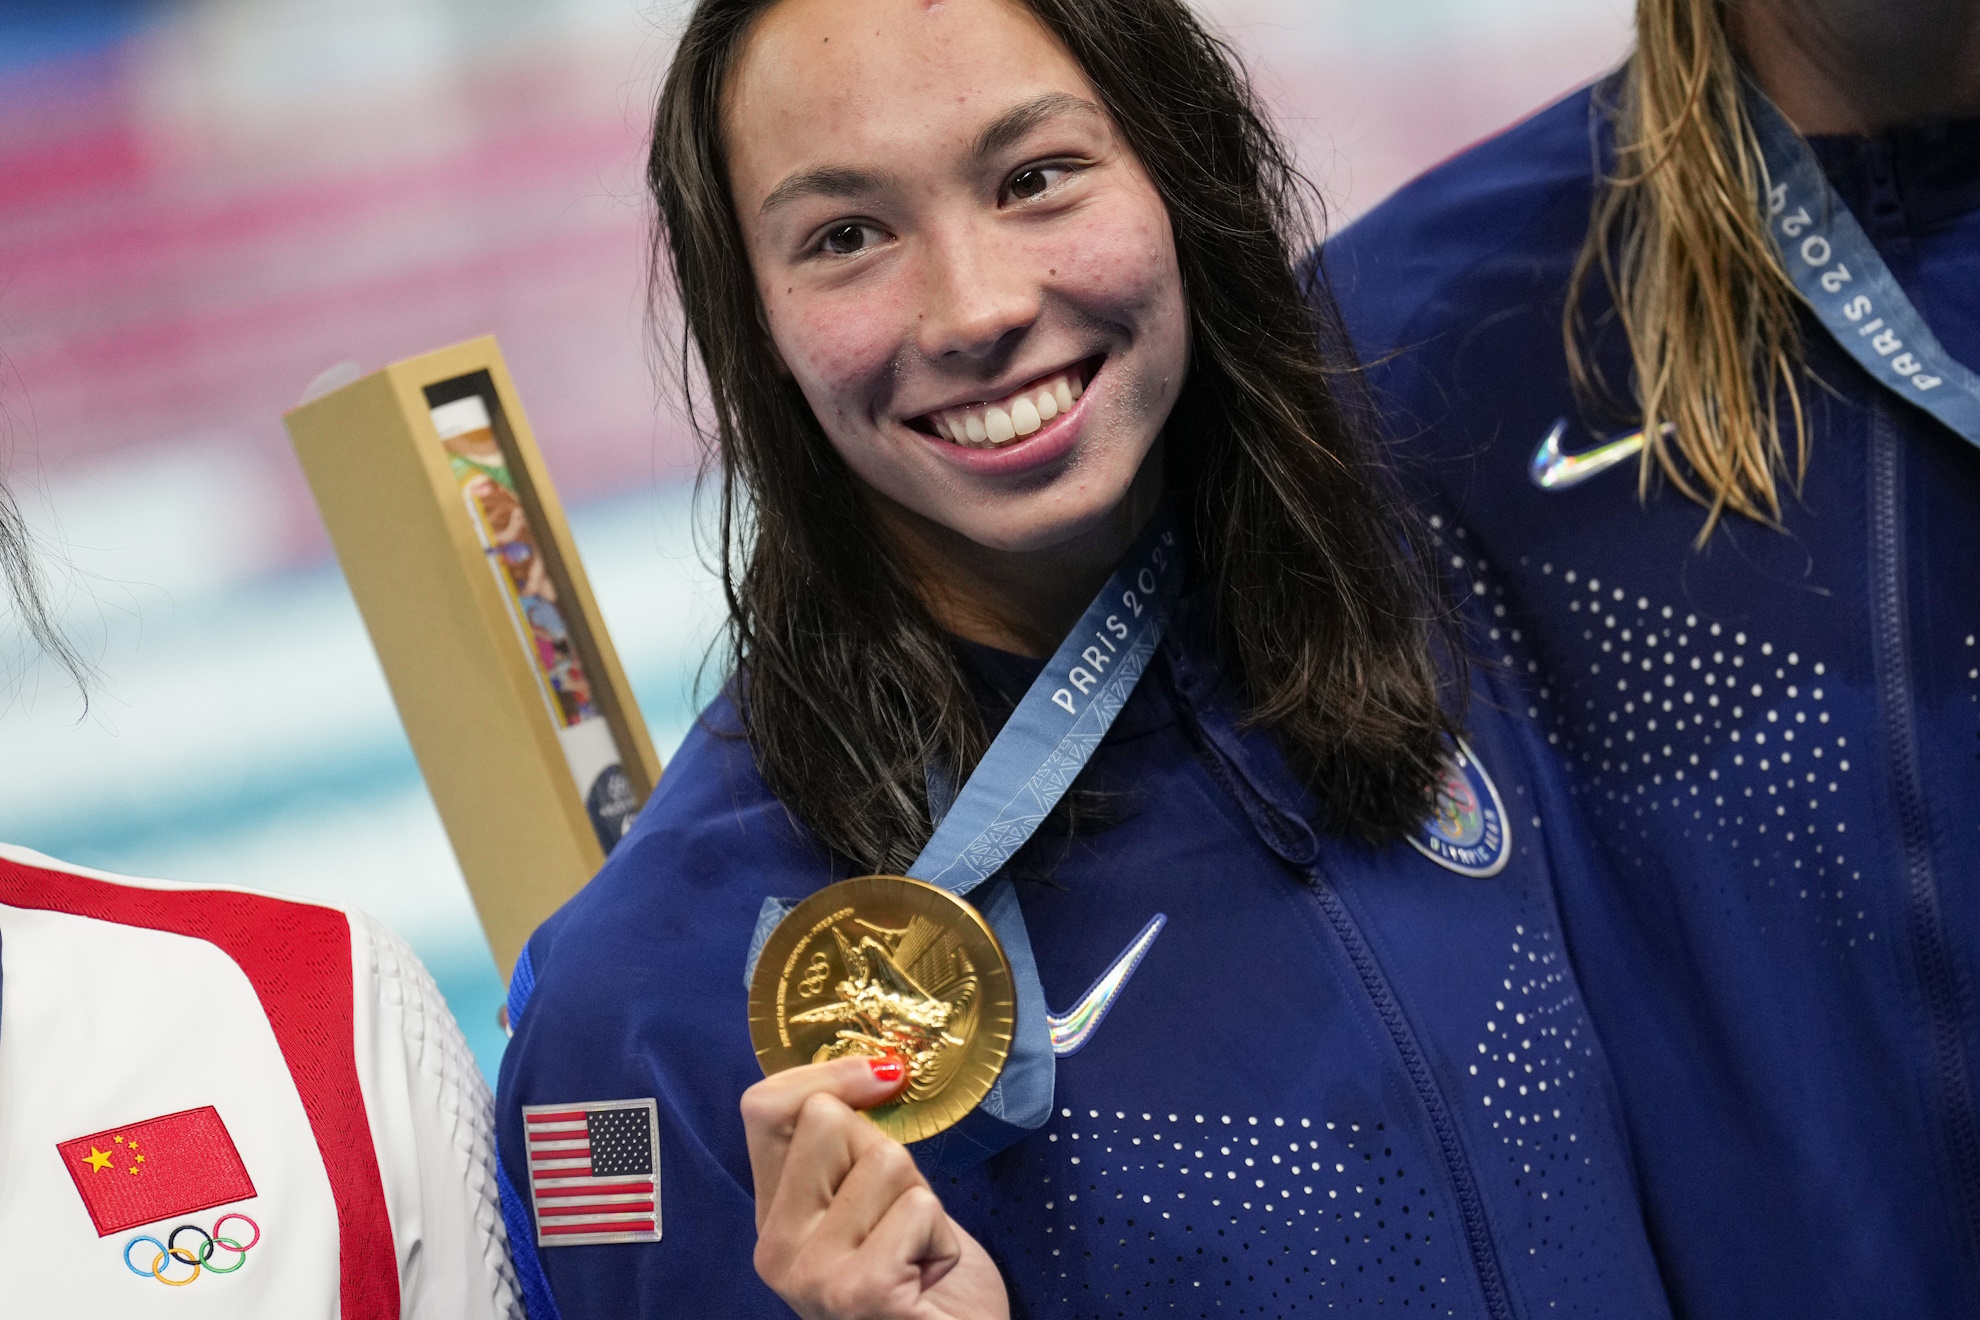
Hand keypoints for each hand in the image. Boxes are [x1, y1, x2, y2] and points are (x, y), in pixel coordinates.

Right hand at [741, 1056, 1009, 1319]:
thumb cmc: (928, 1291)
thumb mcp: (876, 1206)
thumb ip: (853, 1152)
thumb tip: (874, 1069)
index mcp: (773, 1221)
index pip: (764, 1107)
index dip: (828, 1075)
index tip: (883, 1077)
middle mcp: (773, 1248)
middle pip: (826, 1118)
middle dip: (889, 1151)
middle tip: (901, 1218)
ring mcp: (809, 1273)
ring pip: (886, 1159)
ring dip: (925, 1203)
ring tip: (918, 1257)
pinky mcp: (857, 1291)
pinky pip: (920, 1208)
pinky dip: (943, 1241)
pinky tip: (926, 1284)